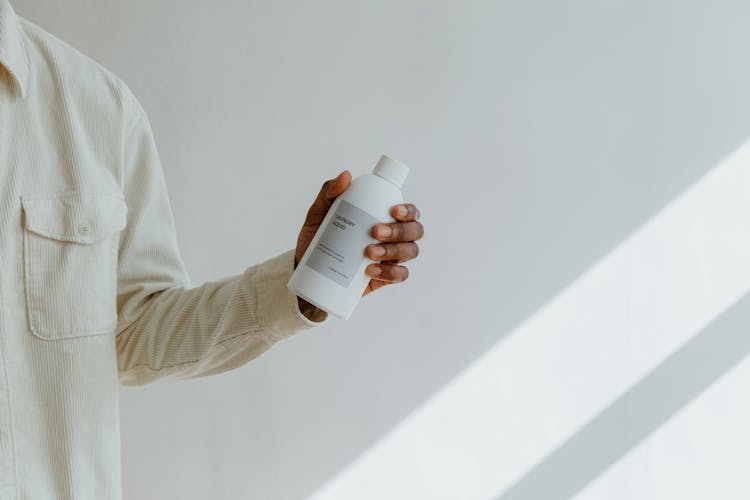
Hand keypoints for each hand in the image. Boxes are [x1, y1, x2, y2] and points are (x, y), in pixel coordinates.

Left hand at [295, 169, 423, 306]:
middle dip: (400, 230)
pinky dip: (390, 273)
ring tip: (369, 252)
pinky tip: (371, 270)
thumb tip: (346, 176)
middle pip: (414, 231)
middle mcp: (394, 236)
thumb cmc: (319, 237)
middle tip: (375, 231)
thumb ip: (329, 192)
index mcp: (385, 216)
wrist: (309, 270)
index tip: (393, 210)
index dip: (409, 210)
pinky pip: (400, 275)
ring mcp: (391, 257)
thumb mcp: (319, 212)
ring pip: (410, 252)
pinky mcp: (385, 277)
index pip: (409, 211)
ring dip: (394, 251)